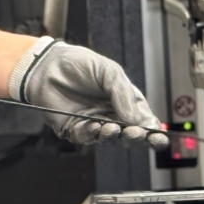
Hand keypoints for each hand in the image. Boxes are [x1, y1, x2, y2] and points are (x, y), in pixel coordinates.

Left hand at [10, 38, 167, 147]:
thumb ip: (123, 94)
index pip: (143, 120)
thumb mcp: (108, 71)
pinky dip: (92, 135)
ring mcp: (93, 123)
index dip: (151, 131)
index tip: (156, 137)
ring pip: (109, 139)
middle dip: (135, 137)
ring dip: (113, 136)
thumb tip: (136, 119)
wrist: (46, 64)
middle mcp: (111, 114)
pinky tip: (94, 126)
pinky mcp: (74, 128)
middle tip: (135, 133)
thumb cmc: (78, 63)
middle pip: (129, 135)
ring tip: (112, 127)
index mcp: (124, 100)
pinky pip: (86, 138)